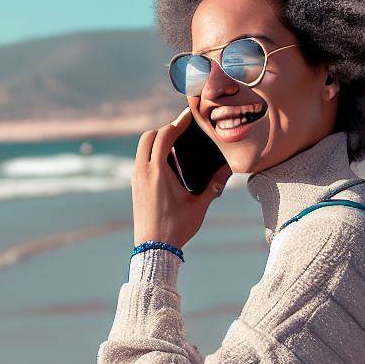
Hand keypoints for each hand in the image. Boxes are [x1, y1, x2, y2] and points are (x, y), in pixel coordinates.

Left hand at [132, 107, 232, 248]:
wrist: (153, 248)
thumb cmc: (176, 228)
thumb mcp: (198, 206)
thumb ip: (213, 186)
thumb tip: (229, 170)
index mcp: (157, 172)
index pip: (164, 136)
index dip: (178, 123)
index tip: (190, 115)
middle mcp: (143, 171)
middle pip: (149, 136)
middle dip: (165, 129)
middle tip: (184, 129)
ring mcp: (136, 178)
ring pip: (142, 147)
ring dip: (157, 140)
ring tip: (176, 143)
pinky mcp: (135, 186)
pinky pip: (141, 160)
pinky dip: (152, 153)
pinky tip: (168, 161)